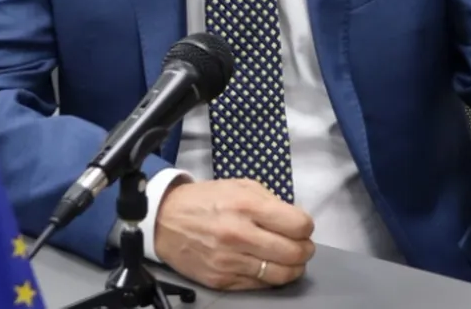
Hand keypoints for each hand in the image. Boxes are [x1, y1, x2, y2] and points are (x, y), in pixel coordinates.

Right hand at [153, 178, 315, 290]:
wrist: (164, 221)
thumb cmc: (205, 200)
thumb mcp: (240, 186)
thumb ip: (271, 201)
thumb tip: (296, 220)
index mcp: (246, 206)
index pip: (297, 225)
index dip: (306, 227)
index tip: (303, 227)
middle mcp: (238, 235)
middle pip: (294, 253)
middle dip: (305, 250)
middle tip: (303, 246)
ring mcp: (229, 261)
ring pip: (280, 274)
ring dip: (293, 268)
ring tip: (291, 260)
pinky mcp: (220, 279)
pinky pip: (259, 285)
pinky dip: (270, 277)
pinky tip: (268, 266)